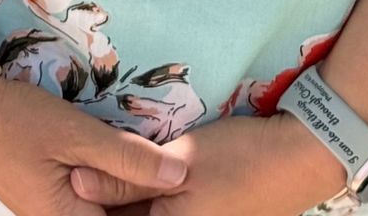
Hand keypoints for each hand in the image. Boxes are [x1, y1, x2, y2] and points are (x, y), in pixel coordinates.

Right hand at [0, 72, 197, 215]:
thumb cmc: (17, 122)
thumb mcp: (77, 134)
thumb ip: (129, 157)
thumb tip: (181, 175)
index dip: (154, 207)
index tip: (180, 186)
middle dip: (143, 199)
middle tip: (172, 169)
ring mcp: (54, 214)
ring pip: (106, 209)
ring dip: (128, 191)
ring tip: (155, 164)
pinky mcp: (50, 198)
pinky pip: (92, 200)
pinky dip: (111, 183)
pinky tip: (127, 161)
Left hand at [68, 107, 352, 215]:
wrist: (301, 158)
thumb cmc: (240, 162)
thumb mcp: (179, 163)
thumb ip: (126, 176)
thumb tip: (75, 183)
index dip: (90, 203)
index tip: (66, 176)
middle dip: (105, 201)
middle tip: (77, 168)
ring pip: (143, 213)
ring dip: (124, 199)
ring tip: (99, 167)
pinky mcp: (200, 215)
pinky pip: (162, 211)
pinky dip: (146, 197)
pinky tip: (133, 174)